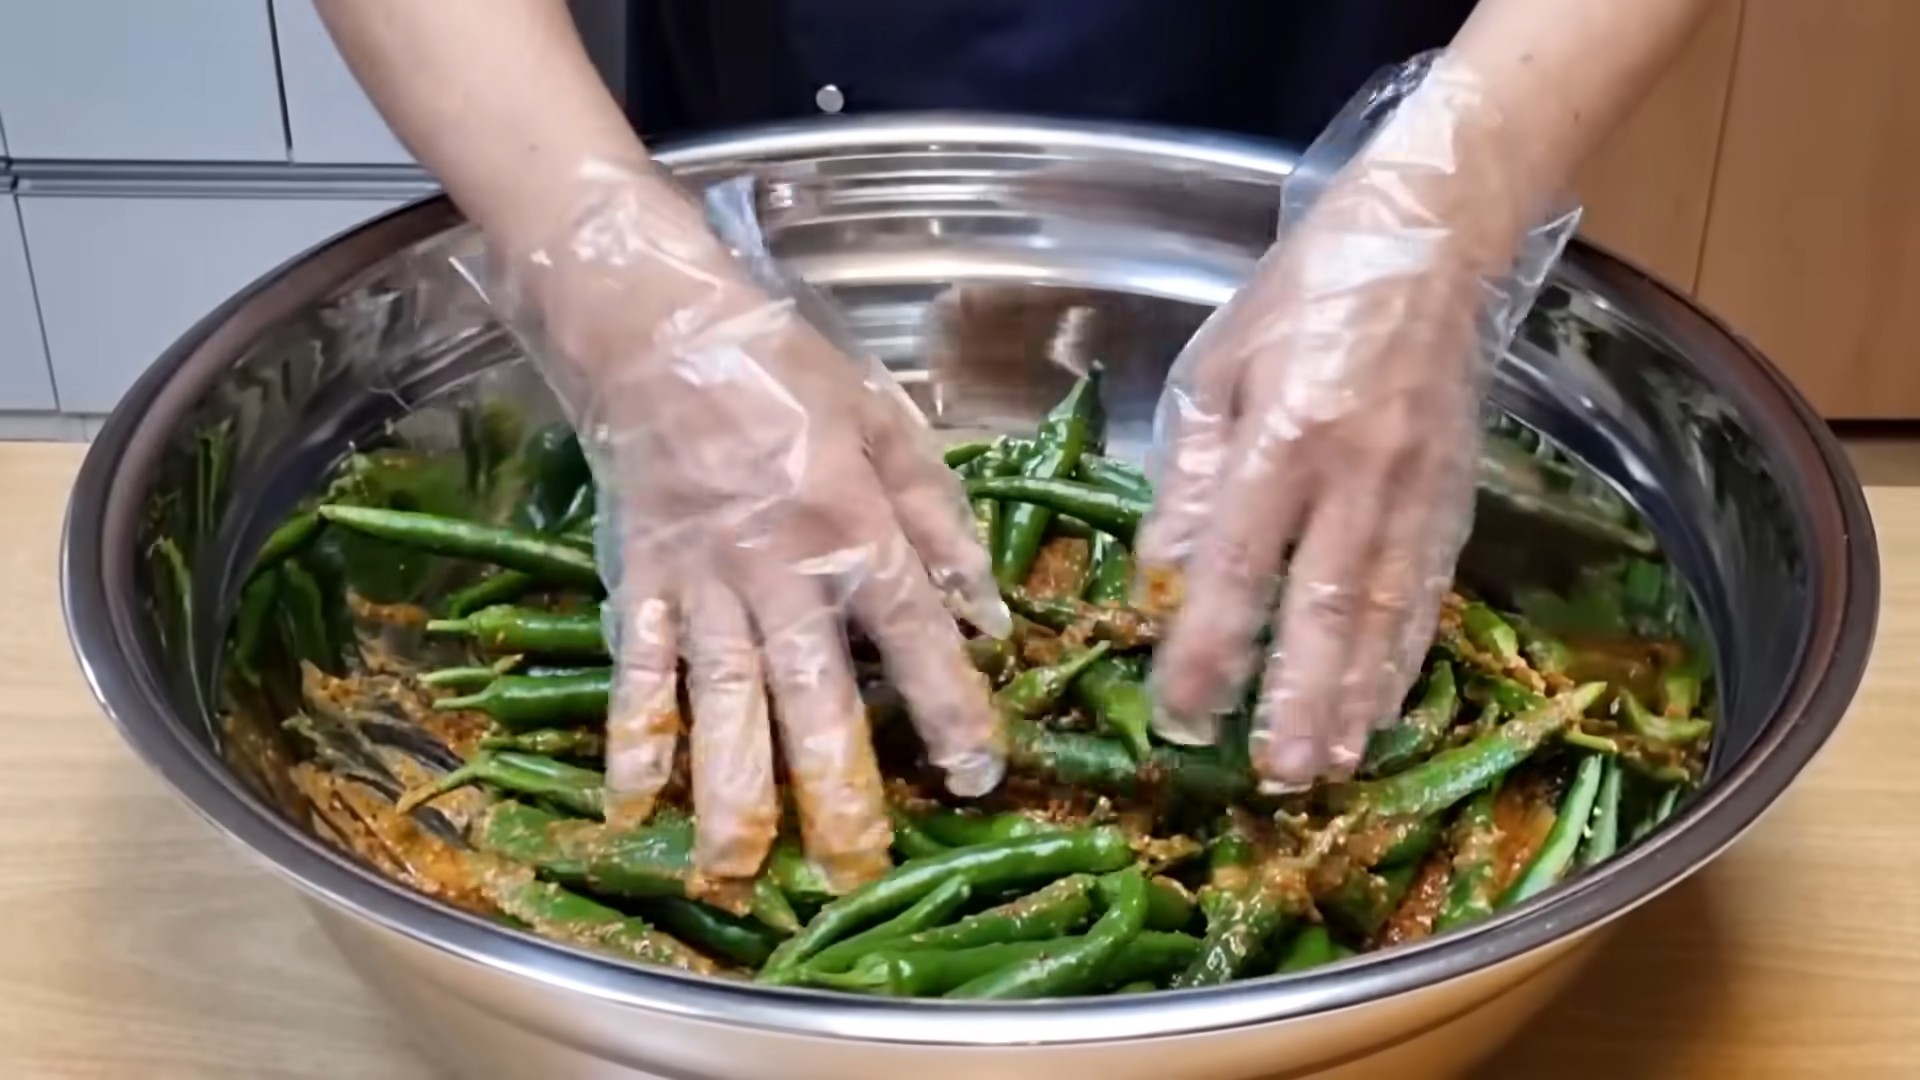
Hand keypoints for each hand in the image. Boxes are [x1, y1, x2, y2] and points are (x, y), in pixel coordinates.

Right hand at [493, 166, 1008, 892]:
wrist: (659, 334)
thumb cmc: (786, 374)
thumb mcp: (887, 425)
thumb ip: (941, 521)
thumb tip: (989, 613)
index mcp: (852, 522)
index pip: (912, 630)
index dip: (947, 704)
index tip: (977, 771)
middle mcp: (779, 564)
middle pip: (811, 686)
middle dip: (835, 781)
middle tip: (855, 864)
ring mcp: (701, 579)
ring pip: (722, 694)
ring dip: (730, 783)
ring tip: (739, 863)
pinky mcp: (639, 580)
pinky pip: (635, 668)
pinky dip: (632, 735)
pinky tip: (631, 804)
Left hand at [1138, 54, 1575, 789]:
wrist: (1427, 242)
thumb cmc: (1300, 298)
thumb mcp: (1216, 366)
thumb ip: (1189, 474)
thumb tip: (1161, 574)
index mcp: (1285, 435)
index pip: (1239, 566)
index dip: (1211, 648)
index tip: (1183, 716)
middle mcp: (1358, 474)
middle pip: (1325, 609)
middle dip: (1297, 700)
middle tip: (1273, 777)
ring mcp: (1417, 490)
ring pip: (1385, 614)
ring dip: (1356, 698)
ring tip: (1329, 766)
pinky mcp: (1455, 496)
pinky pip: (1429, 593)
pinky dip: (1405, 658)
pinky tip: (1385, 709)